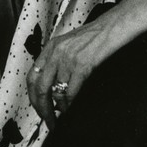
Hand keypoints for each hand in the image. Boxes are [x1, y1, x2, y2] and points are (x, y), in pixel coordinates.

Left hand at [26, 8, 126, 129]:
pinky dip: (70, 104)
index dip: (33, 96)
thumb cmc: (96, 35)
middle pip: (40, 88)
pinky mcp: (82, 65)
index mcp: (51, 47)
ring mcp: (68, 58)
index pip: (32, 76)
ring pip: (56, 93)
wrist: (114, 25)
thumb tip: (53, 86)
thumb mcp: (71, 44)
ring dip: (59, 108)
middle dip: (43, 109)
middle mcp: (56, 52)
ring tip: (63, 114)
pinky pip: (71, 92)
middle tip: (48, 120)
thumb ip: (58, 60)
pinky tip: (73, 107)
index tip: (38, 108)